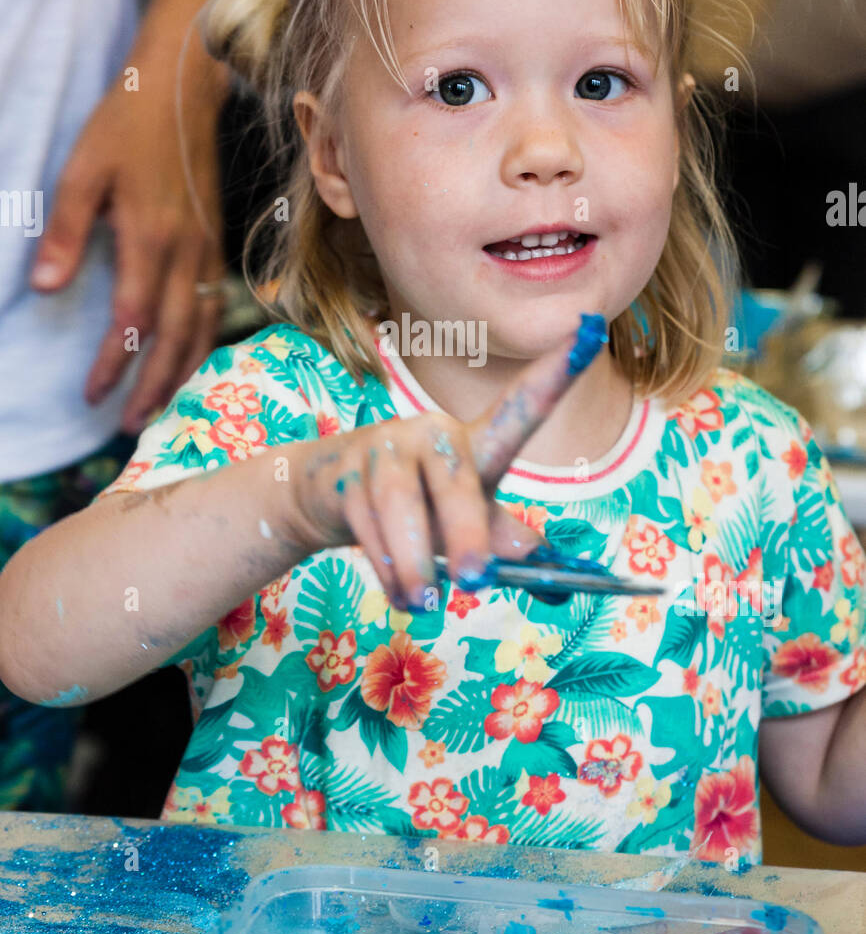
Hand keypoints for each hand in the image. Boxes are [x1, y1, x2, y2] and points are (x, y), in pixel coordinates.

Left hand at [29, 53, 225, 434]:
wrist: (181, 92)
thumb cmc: (125, 128)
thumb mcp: (82, 172)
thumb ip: (66, 232)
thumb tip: (46, 288)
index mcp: (150, 237)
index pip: (132, 319)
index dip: (114, 362)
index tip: (92, 393)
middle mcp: (186, 251)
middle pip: (174, 337)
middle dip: (152, 385)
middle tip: (130, 423)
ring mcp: (207, 249)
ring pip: (201, 327)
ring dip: (182, 373)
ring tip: (160, 406)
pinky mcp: (215, 243)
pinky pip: (214, 306)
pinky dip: (203, 343)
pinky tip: (190, 360)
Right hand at [287, 317, 604, 609]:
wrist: (332, 498)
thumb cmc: (419, 509)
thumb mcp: (468, 524)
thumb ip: (508, 545)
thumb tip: (558, 579)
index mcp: (478, 442)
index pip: (522, 405)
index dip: (557, 370)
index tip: (588, 328)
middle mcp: (435, 433)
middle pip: (457, 480)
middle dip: (466, 532)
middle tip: (477, 580)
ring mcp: (387, 447)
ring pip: (402, 507)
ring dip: (415, 563)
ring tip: (424, 606)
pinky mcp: (346, 470)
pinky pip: (366, 523)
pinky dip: (384, 567)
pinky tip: (398, 594)